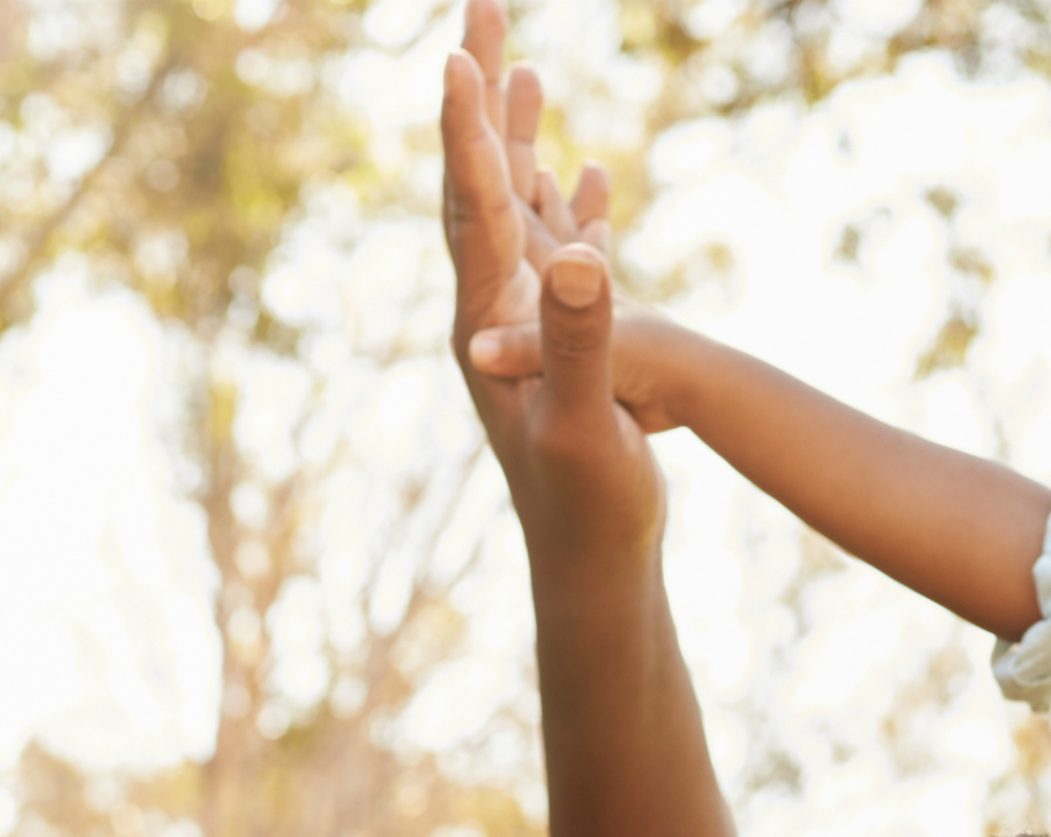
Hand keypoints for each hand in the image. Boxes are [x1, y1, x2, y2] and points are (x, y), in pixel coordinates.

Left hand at [444, 36, 659, 563]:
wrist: (593, 566)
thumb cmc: (587, 506)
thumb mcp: (586, 422)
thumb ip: (579, 341)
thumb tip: (579, 260)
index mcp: (489, 322)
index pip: (473, 205)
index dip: (465, 127)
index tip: (456, 51)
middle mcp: (494, 312)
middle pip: (479, 182)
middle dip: (478, 96)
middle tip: (477, 6)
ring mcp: (525, 326)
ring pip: (515, 208)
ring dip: (515, 134)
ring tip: (519, 65)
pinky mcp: (560, 344)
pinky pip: (560, 250)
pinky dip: (568, 200)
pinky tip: (587, 170)